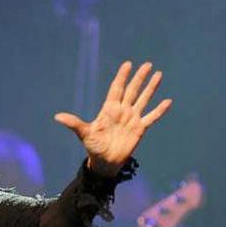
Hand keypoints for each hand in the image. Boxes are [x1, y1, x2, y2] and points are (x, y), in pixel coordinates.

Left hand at [54, 61, 172, 176]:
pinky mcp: (140, 129)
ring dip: (151, 88)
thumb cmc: (93, 147)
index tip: (127, 64)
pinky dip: (159, 110)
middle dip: (139, 77)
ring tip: (158, 74)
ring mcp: (132, 118)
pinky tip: (168, 101)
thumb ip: (74, 123)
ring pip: (143, 99)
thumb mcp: (84, 133)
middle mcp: (122, 111)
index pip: (117, 89)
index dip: (122, 76)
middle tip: (147, 64)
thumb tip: (57, 117)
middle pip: (132, 90)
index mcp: (109, 109)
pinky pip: (152, 117)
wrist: (105, 162)